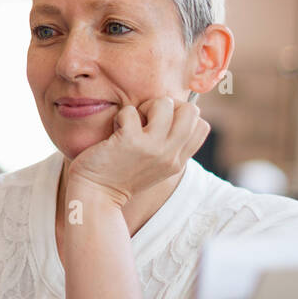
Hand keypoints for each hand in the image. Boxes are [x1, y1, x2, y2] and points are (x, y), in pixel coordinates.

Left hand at [66, 97, 209, 207]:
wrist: (96, 195)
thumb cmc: (120, 175)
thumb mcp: (155, 166)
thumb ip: (168, 146)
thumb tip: (174, 112)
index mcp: (177, 162)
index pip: (201, 126)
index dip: (183, 115)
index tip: (162, 123)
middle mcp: (170, 155)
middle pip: (191, 110)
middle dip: (168, 105)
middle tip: (148, 119)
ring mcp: (152, 148)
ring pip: (165, 103)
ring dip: (145, 106)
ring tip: (132, 123)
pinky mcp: (131, 141)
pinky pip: (131, 111)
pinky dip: (121, 115)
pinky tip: (115, 131)